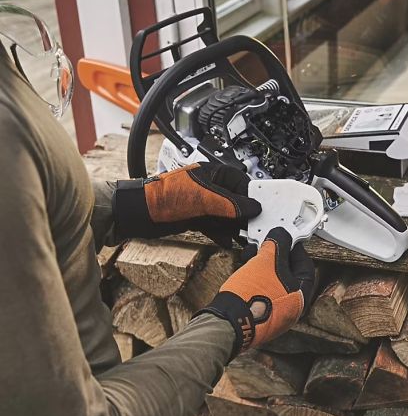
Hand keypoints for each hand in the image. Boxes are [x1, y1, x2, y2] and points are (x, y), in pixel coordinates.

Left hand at [113, 162, 260, 246]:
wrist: (139, 212)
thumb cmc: (165, 195)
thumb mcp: (204, 198)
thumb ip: (231, 204)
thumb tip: (252, 208)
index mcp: (213, 174)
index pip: (241, 183)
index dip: (251, 198)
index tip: (261, 211)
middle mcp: (209, 187)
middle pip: (235, 202)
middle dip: (243, 216)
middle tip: (254, 228)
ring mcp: (202, 203)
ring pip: (226, 216)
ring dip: (234, 228)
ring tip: (243, 238)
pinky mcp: (195, 218)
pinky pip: (215, 227)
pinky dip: (221, 234)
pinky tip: (228, 241)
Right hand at [195, 227, 314, 353]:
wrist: (227, 322)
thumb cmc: (250, 296)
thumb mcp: (266, 261)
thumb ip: (277, 244)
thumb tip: (282, 235)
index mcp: (300, 297)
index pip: (305, 266)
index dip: (294, 248)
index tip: (284, 238)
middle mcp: (291, 308)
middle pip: (288, 274)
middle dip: (275, 256)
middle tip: (265, 245)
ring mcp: (276, 314)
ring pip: (274, 282)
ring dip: (263, 266)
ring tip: (250, 257)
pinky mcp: (261, 315)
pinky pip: (264, 292)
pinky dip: (257, 280)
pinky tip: (246, 271)